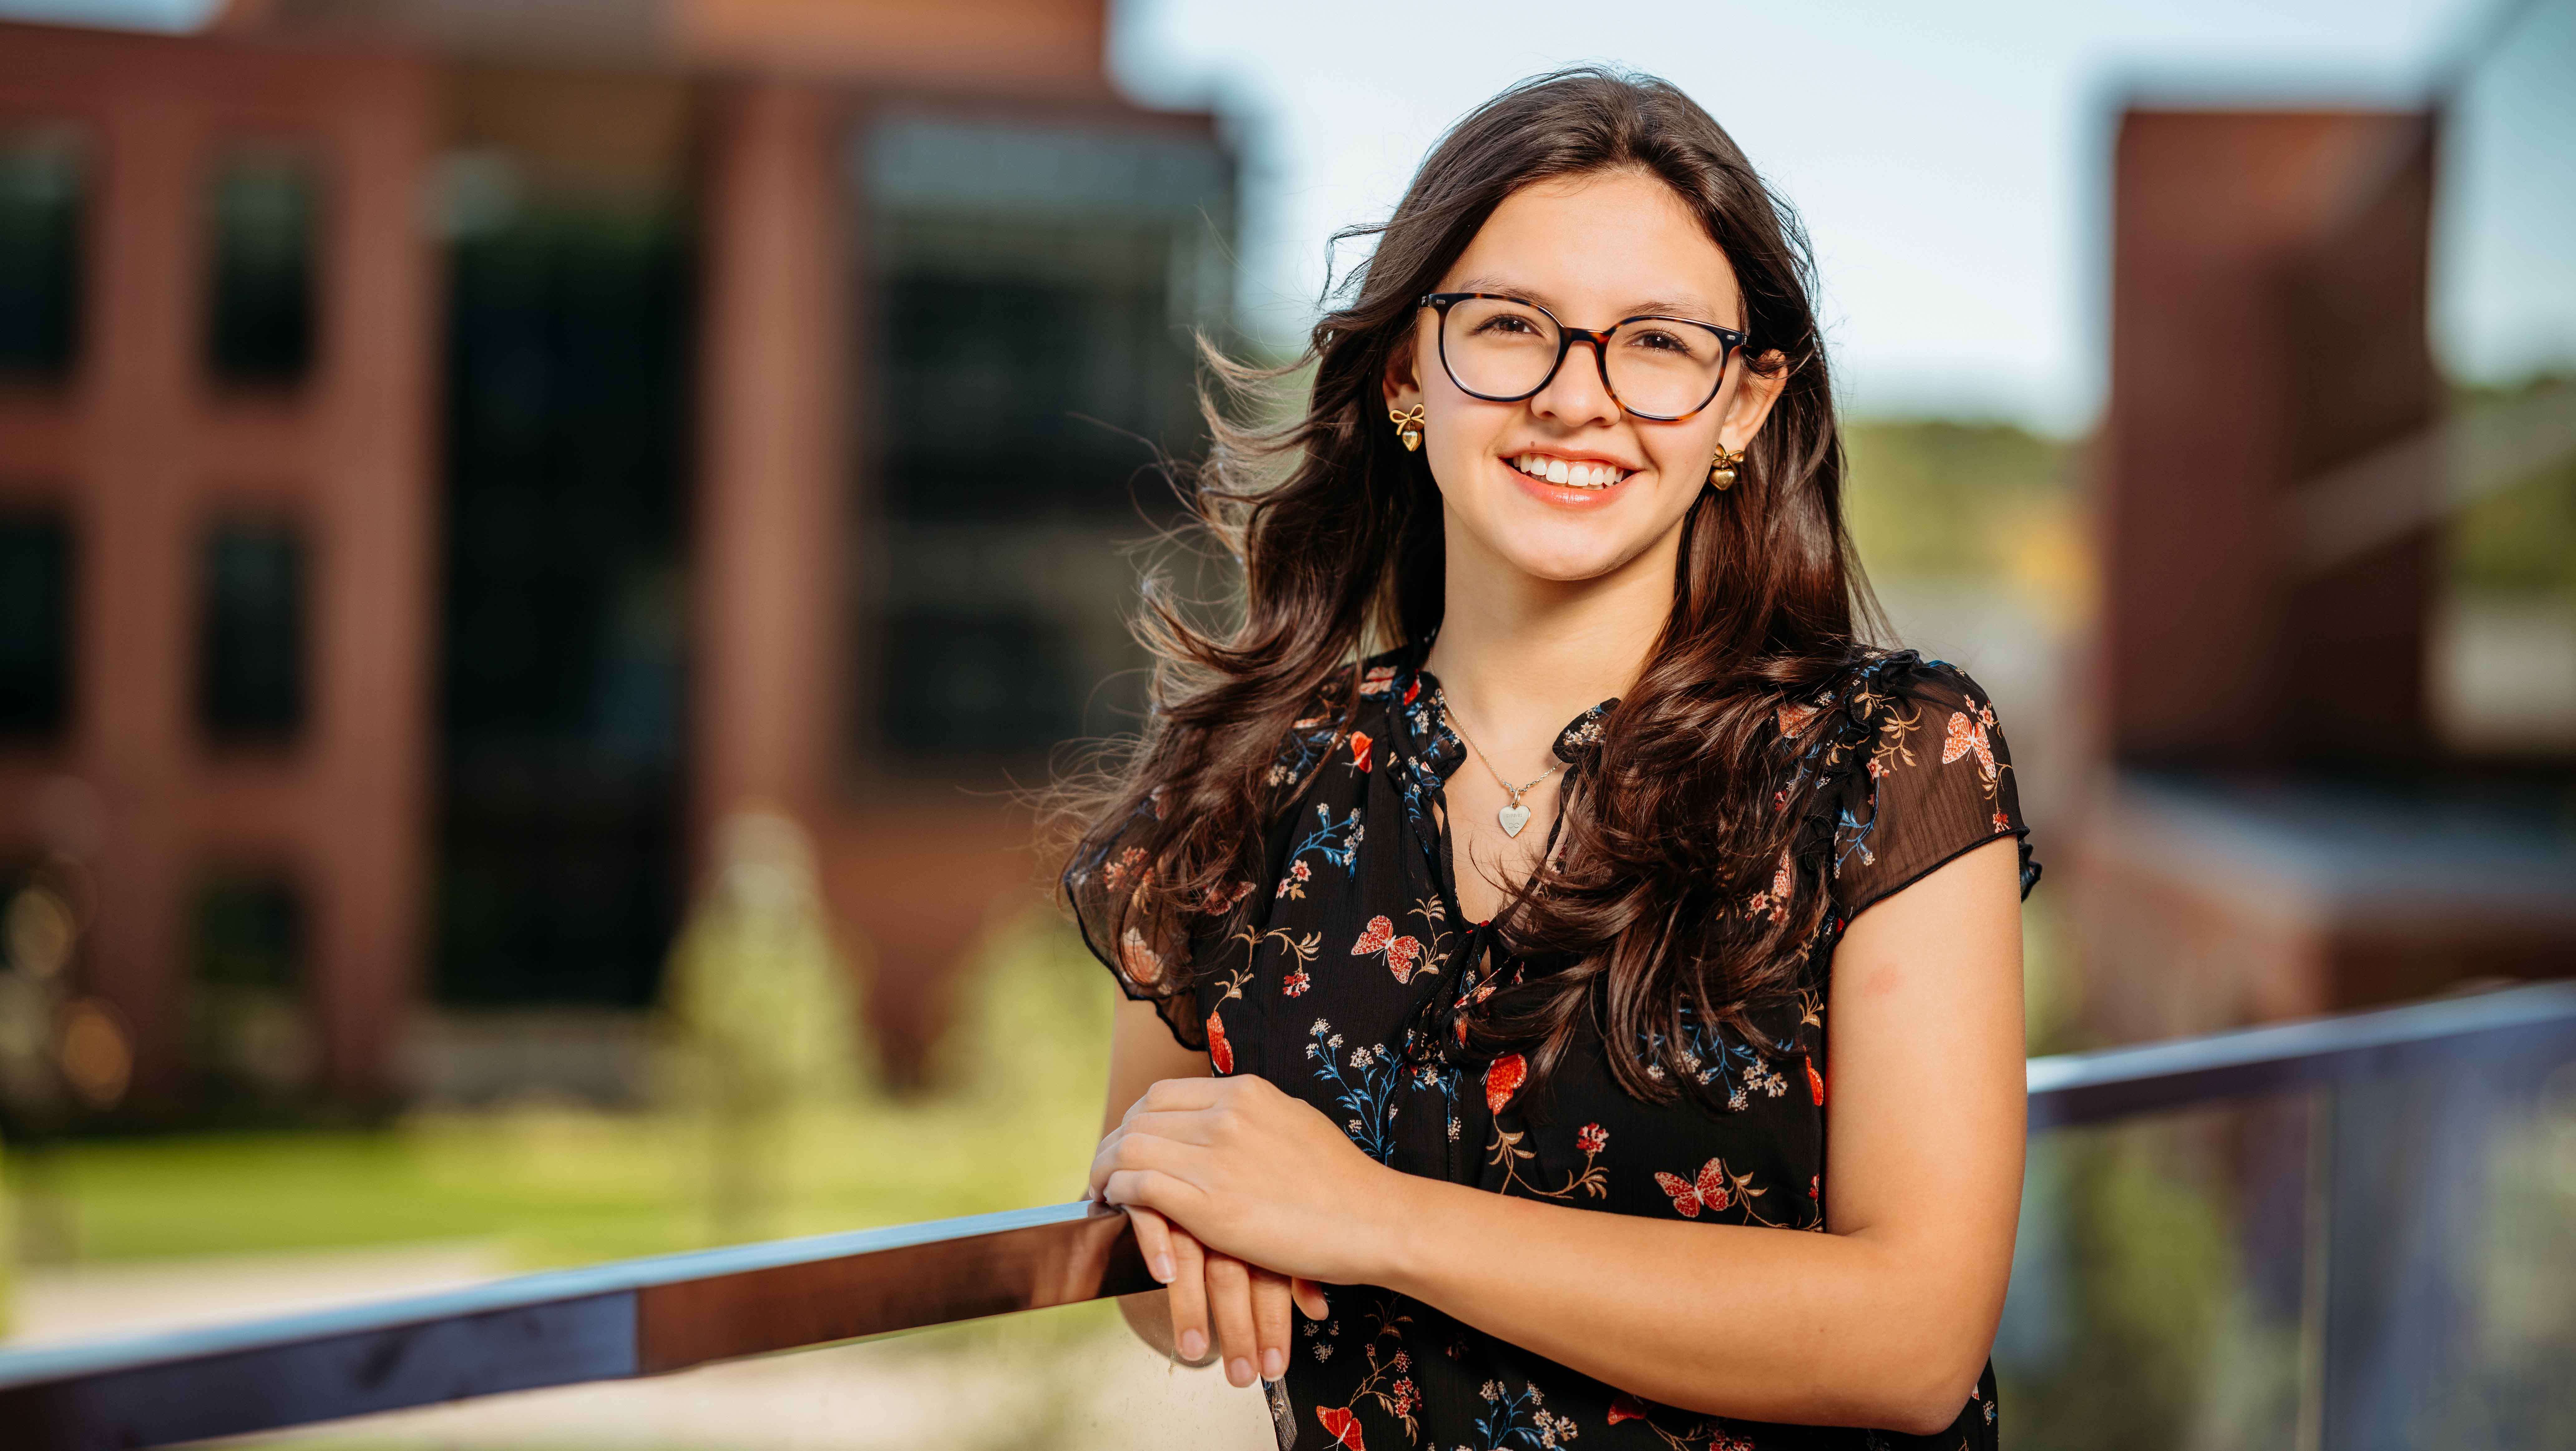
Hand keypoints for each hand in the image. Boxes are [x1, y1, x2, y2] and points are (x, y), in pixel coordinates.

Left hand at [1088, 1074, 1406, 1290]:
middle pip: (1140, 1117)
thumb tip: (1221, 1121)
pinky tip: (1117, 1204)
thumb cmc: (1342, 1183)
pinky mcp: (1208, 1203)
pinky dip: (1118, 1191)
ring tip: (1102, 1191)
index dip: (1136, 1120)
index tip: (1130, 1144)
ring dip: (1106, 1169)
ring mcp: (1215, 1158)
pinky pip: (1138, 1184)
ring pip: (1131, 1147)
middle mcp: (1226, 1115)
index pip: (1162, 1094)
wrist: (1375, 1219)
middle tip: (1106, 1171)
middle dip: (1113, 1145)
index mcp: (1246, 1092)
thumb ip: (1253, 1119)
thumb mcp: (1294, 1123)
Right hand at [1120, 1201, 1327, 1386]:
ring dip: (1192, 1307)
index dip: (1274, 1325)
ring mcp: (1192, 1197)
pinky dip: (1157, 1244)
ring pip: (1194, 1254)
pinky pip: (1154, 1215)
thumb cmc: (1247, 1197)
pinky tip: (1163, 1276)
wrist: (1197, 1142)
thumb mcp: (1273, 1229)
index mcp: (1265, 1218)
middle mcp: (1231, 1208)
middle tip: (1241, 1377)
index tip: (1274, 1368)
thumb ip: (1295, 1270)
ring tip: (1194, 1351)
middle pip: (1233, 1273)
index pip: (1272, 1275)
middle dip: (1239, 1330)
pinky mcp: (1154, 1187)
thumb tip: (1318, 1311)